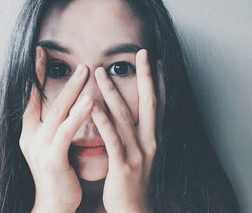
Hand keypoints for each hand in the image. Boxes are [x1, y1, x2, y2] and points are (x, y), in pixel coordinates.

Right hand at [20, 46, 92, 212]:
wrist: (54, 203)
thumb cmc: (59, 171)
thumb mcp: (52, 144)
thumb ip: (57, 123)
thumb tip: (68, 101)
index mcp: (30, 131)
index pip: (32, 96)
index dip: (36, 74)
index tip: (41, 52)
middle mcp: (31, 136)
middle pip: (47, 100)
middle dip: (62, 77)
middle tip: (74, 56)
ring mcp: (40, 147)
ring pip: (57, 112)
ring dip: (72, 89)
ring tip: (85, 69)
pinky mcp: (52, 158)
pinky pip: (67, 132)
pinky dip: (78, 115)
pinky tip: (90, 100)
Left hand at [91, 49, 158, 212]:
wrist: (134, 209)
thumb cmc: (133, 179)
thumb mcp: (141, 153)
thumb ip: (137, 132)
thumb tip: (131, 112)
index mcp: (154, 137)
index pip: (158, 103)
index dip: (159, 80)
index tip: (155, 60)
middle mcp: (150, 141)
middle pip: (149, 102)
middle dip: (146, 76)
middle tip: (141, 53)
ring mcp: (138, 153)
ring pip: (125, 116)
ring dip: (113, 91)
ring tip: (101, 71)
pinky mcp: (123, 165)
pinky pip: (112, 138)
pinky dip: (102, 120)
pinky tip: (93, 103)